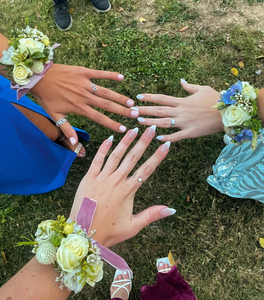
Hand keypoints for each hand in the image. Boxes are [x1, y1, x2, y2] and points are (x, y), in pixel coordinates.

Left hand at [30, 64, 138, 143]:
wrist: (38, 77)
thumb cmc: (47, 98)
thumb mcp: (55, 116)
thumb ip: (67, 129)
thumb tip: (75, 144)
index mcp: (79, 108)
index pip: (99, 118)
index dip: (112, 124)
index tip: (124, 129)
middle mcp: (85, 96)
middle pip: (107, 105)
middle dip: (122, 111)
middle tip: (135, 114)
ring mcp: (85, 83)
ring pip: (106, 91)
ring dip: (119, 97)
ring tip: (131, 102)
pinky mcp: (83, 72)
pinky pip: (99, 74)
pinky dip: (110, 75)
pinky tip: (121, 77)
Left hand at [69, 126, 174, 247]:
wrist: (83, 233)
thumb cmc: (109, 231)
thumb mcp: (133, 226)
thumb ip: (152, 215)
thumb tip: (172, 209)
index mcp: (128, 191)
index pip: (147, 169)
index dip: (158, 156)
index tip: (166, 144)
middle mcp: (116, 181)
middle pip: (133, 157)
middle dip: (143, 142)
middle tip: (151, 128)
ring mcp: (101, 178)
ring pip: (116, 155)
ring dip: (125, 141)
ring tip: (133, 129)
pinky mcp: (89, 178)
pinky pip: (97, 160)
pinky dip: (103, 148)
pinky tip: (110, 138)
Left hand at [136, 80, 223, 141]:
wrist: (228, 112)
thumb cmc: (216, 99)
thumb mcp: (202, 89)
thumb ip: (189, 87)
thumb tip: (181, 81)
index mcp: (182, 101)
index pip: (162, 98)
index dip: (149, 97)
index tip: (137, 97)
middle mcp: (181, 111)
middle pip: (158, 110)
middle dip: (144, 110)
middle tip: (131, 111)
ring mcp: (185, 122)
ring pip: (164, 123)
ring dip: (150, 123)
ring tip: (139, 122)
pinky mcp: (191, 132)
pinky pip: (177, 136)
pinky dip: (167, 137)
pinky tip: (157, 138)